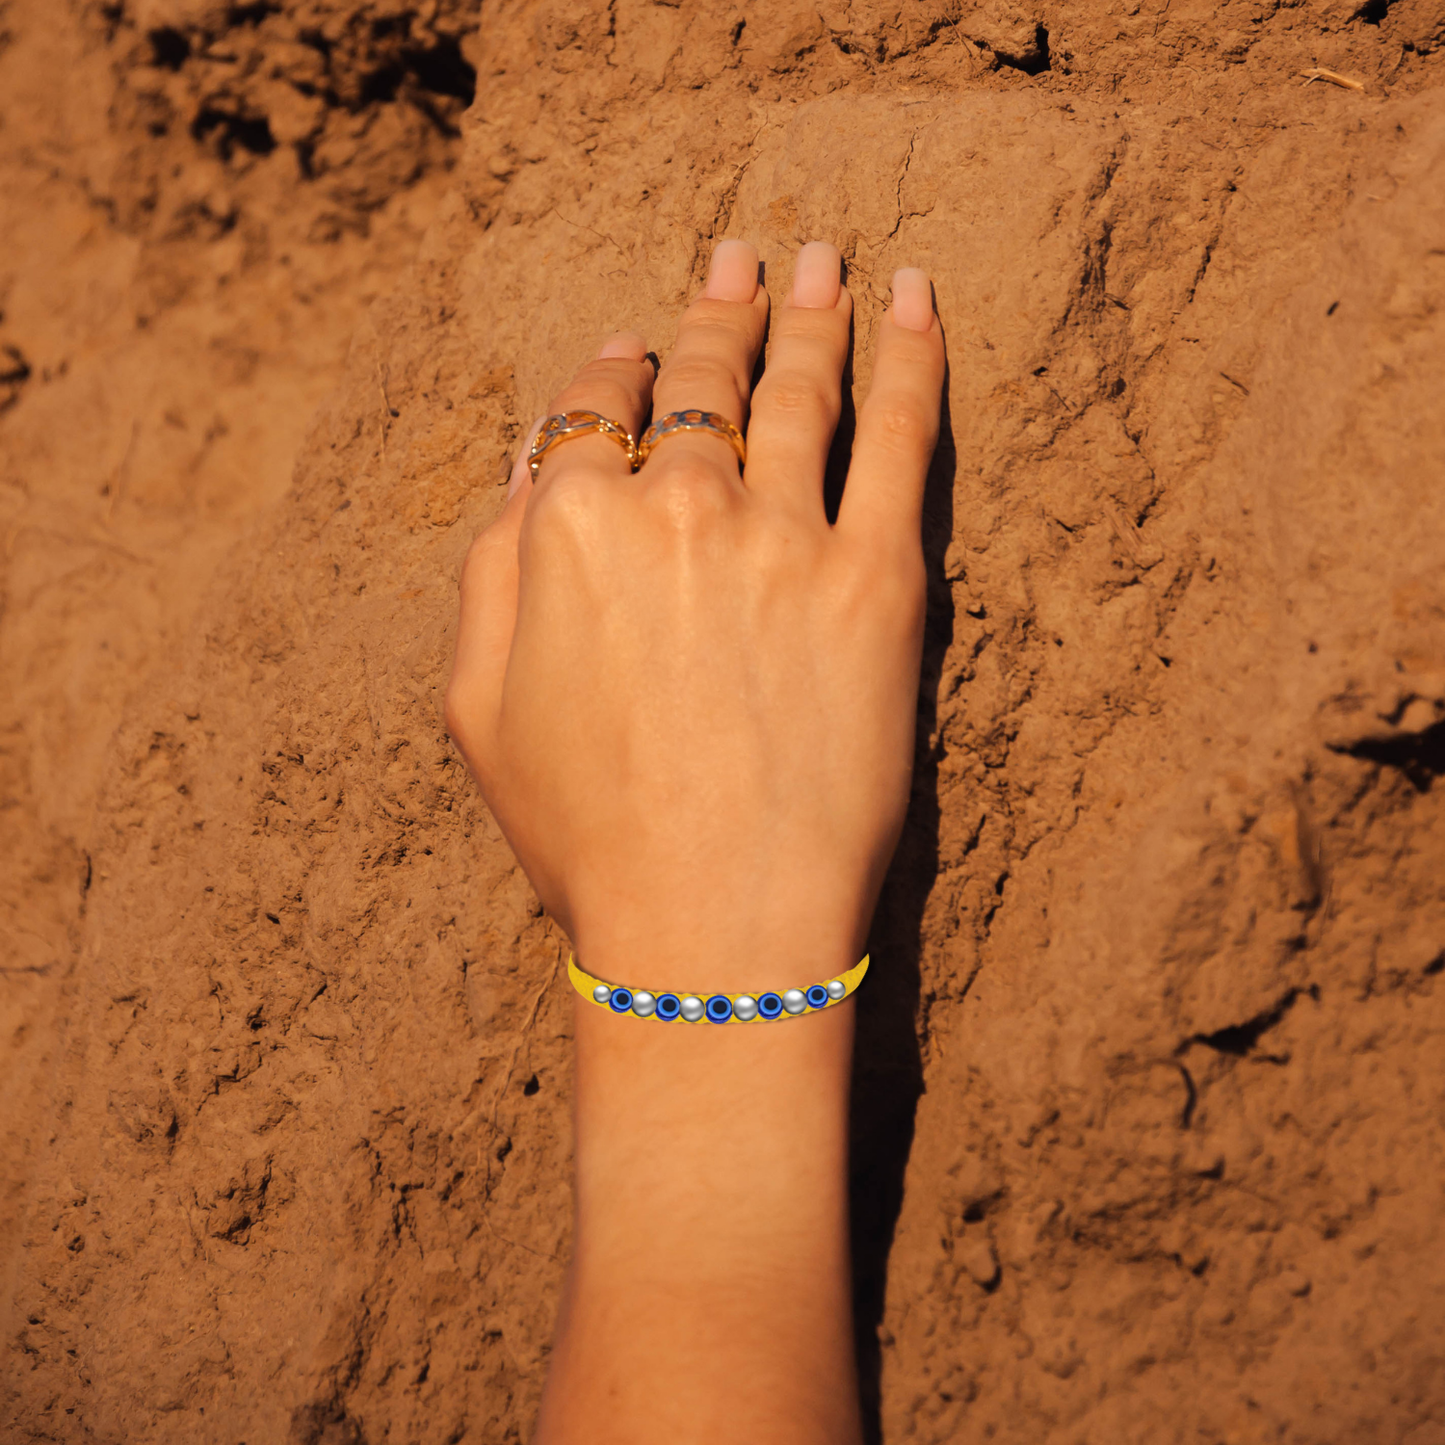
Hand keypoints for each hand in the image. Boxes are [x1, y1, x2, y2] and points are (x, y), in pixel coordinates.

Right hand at [446, 239, 943, 991]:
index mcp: (566, 526)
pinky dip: (915, 358)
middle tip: (741, 257)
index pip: (591, 409)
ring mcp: (781, 533)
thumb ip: (494, 571)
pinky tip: (918, 300)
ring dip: (809, 310)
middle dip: (715, 309)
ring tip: (819, 260)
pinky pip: (901, 436)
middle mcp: (672, 505)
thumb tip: (532, 476)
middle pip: (697, 381)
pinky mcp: (876, 577)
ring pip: (798, 386)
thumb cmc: (585, 835)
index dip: (615, 370)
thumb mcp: (478, 708)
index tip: (635, 350)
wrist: (711, 925)